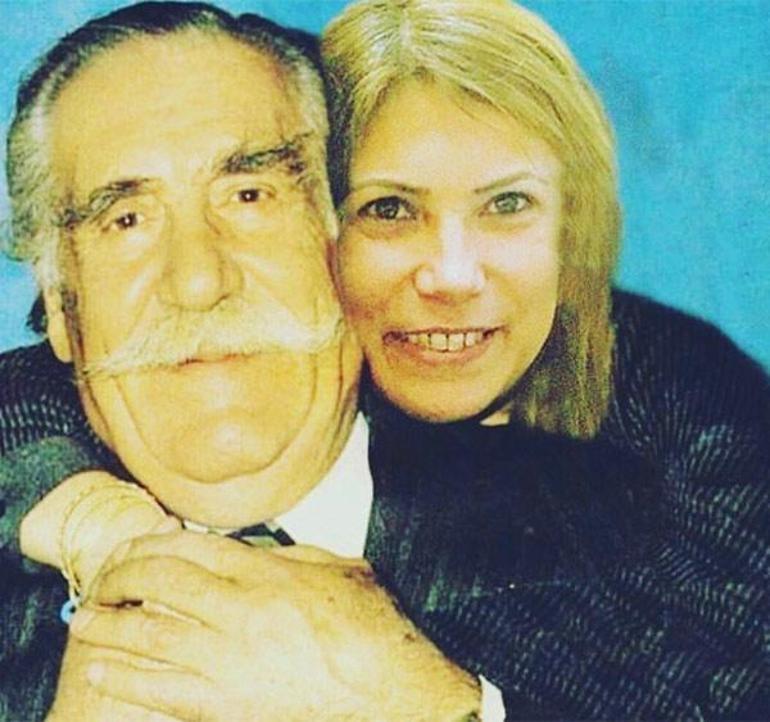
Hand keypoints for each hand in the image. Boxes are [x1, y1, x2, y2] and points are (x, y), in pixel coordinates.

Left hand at [69, 530, 479, 720]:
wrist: (393, 695)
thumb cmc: (373, 626)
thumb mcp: (339, 567)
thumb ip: (289, 554)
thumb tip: (251, 548)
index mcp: (268, 573)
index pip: (190, 546)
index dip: (151, 542)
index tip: (133, 546)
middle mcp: (240, 612)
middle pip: (160, 584)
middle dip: (121, 576)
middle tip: (103, 578)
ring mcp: (229, 662)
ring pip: (150, 636)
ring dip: (109, 626)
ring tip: (83, 619)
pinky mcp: (227, 706)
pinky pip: (163, 691)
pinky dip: (126, 679)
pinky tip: (102, 670)